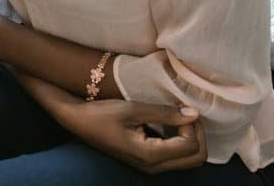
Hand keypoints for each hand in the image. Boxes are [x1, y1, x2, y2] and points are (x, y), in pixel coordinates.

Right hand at [17, 71, 206, 173]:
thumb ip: (164, 113)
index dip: (192, 126)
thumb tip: (193, 113)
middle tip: (185, 114)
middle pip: (196, 158)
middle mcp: (153, 166)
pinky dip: (180, 140)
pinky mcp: (147, 160)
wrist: (76, 121)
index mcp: (150, 155)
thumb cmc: (100, 113)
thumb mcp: (132, 109)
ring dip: (190, 137)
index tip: (179, 108)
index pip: (190, 146)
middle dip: (197, 135)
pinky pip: (176, 155)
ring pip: (188, 158)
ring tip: (177, 117)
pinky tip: (169, 124)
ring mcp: (150, 166)